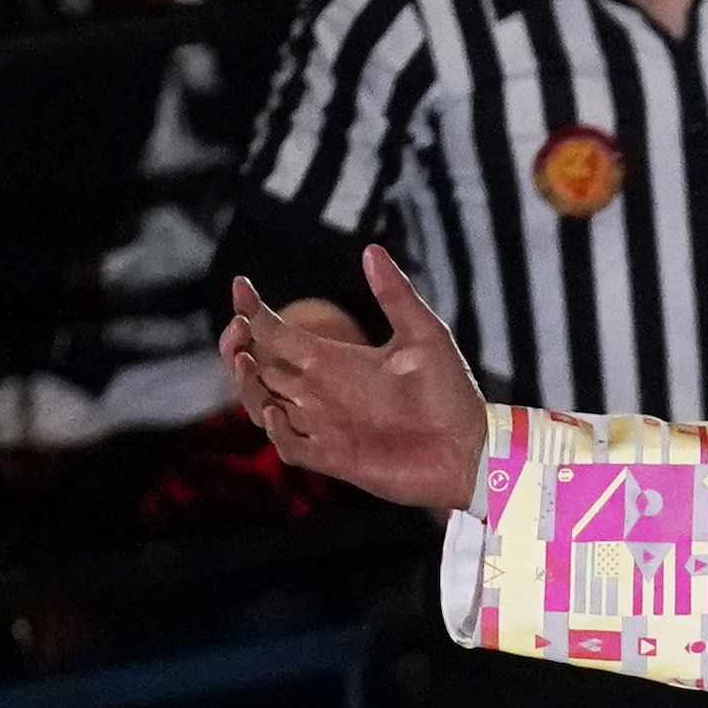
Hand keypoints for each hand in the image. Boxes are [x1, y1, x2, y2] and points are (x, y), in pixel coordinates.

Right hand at [222, 246, 484, 508]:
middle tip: (238, 331)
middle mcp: (321, 392)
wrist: (471, 448)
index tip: (241, 285)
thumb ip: (395, 296)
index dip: (252, 311)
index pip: (277, 333)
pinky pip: (289, 446)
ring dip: (246, 386)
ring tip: (248, 362)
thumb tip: (372, 249)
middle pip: (257, 369)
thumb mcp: (424, 335)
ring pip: (261, 405)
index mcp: (334, 361)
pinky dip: (276, 429)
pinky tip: (275, 409)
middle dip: (236, 347)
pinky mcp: (334, 458)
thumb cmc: (451, 394)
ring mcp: (324, 426)